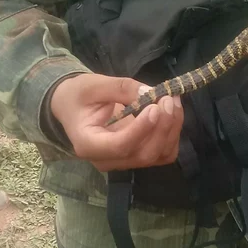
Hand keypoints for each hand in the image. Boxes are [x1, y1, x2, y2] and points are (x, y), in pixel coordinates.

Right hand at [51, 73, 183, 171]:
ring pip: (159, 155)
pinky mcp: (139, 156)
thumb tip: (150, 92)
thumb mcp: (94, 85)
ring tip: (172, 100)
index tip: (155, 106)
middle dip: (162, 127)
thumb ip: (122, 88)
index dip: (142, 129)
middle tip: (168, 98)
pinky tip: (171, 112)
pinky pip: (164, 153)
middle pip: (144, 154)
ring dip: (172, 128)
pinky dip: (173, 133)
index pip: (120, 146)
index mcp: (88, 144)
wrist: (74, 106)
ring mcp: (125, 161)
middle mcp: (107, 160)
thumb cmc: (79, 95)